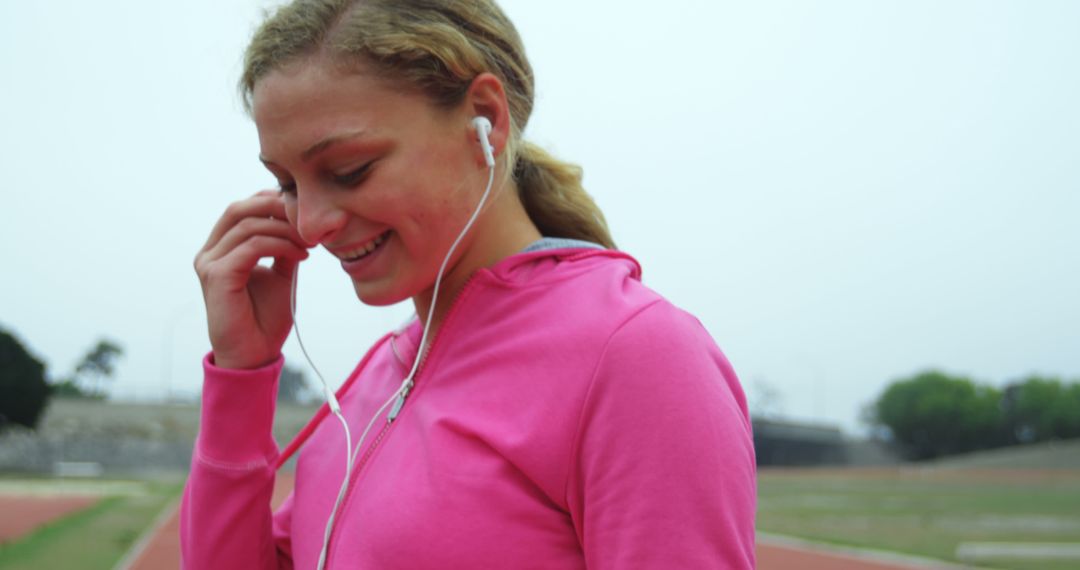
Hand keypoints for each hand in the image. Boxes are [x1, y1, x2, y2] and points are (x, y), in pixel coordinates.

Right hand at [194, 190, 310, 368]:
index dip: (271, 201)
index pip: (242, 209)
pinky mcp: (217, 276)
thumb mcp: (280, 274)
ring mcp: (209, 263)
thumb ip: (283, 246)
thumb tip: (299, 221)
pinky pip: (252, 247)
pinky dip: (280, 245)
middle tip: (307, 219)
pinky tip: (300, 256)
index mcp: (220, 249)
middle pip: (239, 209)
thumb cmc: (265, 318)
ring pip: (248, 226)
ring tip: (309, 243)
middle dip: (277, 207)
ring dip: (285, 230)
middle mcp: (210, 253)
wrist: (255, 354)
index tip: (304, 212)